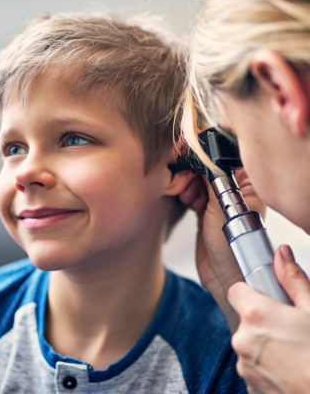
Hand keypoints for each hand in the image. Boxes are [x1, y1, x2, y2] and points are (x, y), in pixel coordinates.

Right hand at [179, 169, 264, 329]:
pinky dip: (186, 193)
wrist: (222, 276)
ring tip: (188, 197)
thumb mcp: (222, 209)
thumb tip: (201, 159)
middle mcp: (234, 191)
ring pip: (198, 180)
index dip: (205, 156)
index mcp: (247, 186)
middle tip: (185, 180)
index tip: (188, 156)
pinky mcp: (204, 210)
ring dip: (188, 184)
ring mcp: (218, 201)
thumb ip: (212, 181)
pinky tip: (187, 200)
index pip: (224, 160)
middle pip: (208, 168)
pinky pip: (192, 193)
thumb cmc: (232, 248)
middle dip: (193, 172)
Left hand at [228, 245, 309, 393]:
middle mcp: (243, 341)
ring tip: (296, 354)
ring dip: (265, 346)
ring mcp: (245, 367)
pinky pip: (254, 367)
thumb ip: (294, 281)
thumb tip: (281, 254)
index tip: (266, 298)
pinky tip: (291, 370)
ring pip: (249, 345)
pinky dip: (267, 366)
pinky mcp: (250, 388)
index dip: (250, 292)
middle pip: (245, 320)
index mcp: (256, 316)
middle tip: (291, 330)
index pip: (235, 291)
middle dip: (263, 321)